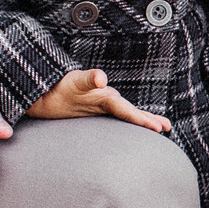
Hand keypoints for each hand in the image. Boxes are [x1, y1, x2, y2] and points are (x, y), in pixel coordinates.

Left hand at [28, 69, 172, 133]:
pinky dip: (128, 124)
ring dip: (143, 121)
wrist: (42, 90)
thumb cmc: (57, 86)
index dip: (142, 119)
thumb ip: (89, 78)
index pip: (127, 110)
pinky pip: (116, 119)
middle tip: (166, 128)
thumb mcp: (74, 81)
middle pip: (132, 112)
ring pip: (127, 115)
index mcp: (105, 95)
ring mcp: (101, 107)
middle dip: (149, 119)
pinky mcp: (94, 112)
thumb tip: (102, 78)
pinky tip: (131, 129)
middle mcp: (106, 100)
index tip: (157, 128)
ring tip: (160, 128)